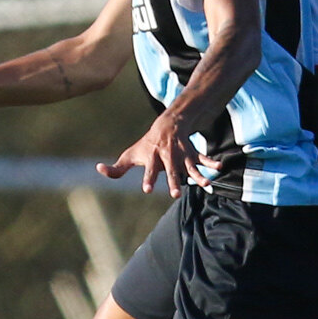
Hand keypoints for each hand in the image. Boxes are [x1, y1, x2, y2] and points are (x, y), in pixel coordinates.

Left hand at [96, 112, 222, 196]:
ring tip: (206, 184)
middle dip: (174, 181)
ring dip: (198, 175)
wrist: (168, 124)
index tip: (147, 190)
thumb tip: (98, 169)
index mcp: (153, 157)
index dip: (148, 179)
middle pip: (171, 171)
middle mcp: (168, 156)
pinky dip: (211, 162)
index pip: (149, 170)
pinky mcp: (192, 153)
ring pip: (190, 166)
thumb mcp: (131, 154)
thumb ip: (116, 168)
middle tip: (175, 194)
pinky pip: (202, 158)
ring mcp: (181, 155)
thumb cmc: (147, 145)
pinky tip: (219, 167)